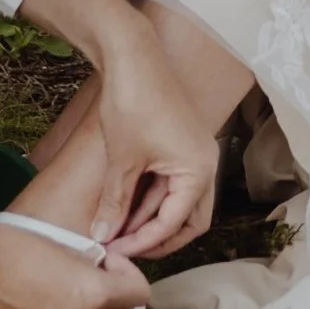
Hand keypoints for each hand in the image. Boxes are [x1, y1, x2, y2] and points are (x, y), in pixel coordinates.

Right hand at [0, 199, 150, 308]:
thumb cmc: (15, 247)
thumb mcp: (67, 247)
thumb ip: (91, 265)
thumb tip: (100, 270)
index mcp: (94, 294)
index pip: (140, 294)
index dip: (129, 272)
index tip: (110, 260)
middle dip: (122, 299)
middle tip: (104, 277)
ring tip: (85, 293)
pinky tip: (63, 304)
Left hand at [91, 26, 219, 259]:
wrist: (132, 56)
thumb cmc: (133, 103)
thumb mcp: (122, 161)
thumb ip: (115, 203)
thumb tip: (102, 238)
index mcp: (199, 171)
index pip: (174, 224)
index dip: (143, 243)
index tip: (113, 252)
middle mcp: (206, 164)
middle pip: (188, 220)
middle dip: (156, 237)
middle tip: (122, 249)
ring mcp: (195, 154)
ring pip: (179, 202)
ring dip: (150, 217)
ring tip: (116, 227)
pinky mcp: (182, 144)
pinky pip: (172, 183)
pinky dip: (150, 197)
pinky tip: (123, 203)